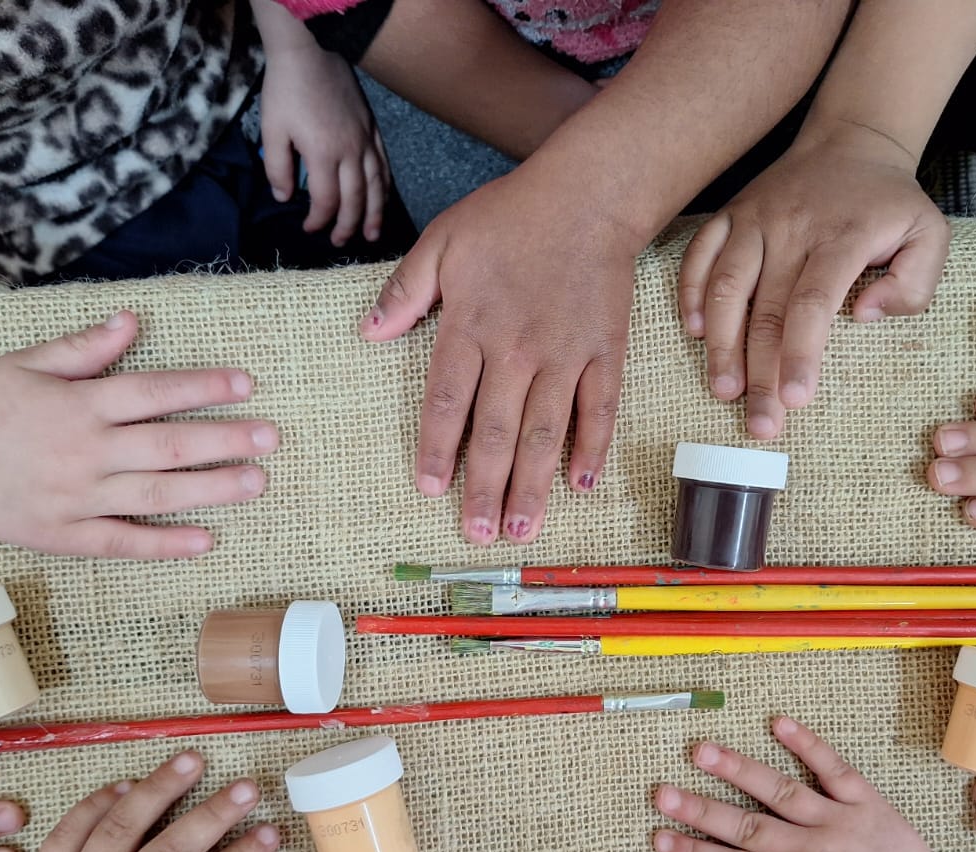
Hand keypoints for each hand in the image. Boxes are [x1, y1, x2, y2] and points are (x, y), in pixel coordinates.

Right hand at [0, 312, 277, 558]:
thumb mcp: (26, 364)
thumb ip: (85, 349)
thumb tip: (134, 321)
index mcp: (77, 405)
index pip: (154, 393)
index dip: (202, 388)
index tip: (246, 385)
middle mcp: (83, 452)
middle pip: (168, 446)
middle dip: (225, 441)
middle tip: (270, 438)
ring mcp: (75, 497)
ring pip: (156, 494)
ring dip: (212, 490)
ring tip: (257, 482)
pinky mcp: (63, 534)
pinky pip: (123, 541)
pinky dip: (165, 543)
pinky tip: (205, 540)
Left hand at [259, 43, 389, 244]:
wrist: (310, 50)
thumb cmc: (286, 89)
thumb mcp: (272, 130)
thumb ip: (277, 167)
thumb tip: (285, 197)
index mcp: (323, 154)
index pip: (326, 201)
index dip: (318, 220)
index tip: (309, 228)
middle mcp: (350, 152)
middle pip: (355, 200)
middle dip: (348, 226)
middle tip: (340, 242)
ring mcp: (365, 140)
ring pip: (376, 186)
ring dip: (375, 214)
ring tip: (372, 235)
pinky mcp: (372, 128)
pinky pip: (384, 164)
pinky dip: (385, 186)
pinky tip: (383, 198)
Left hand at [361, 169, 638, 544]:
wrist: (588, 194)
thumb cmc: (510, 216)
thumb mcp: (442, 240)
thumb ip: (405, 290)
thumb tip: (369, 332)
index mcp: (471, 325)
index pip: (448, 401)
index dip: (439, 449)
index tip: (431, 489)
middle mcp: (518, 348)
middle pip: (498, 430)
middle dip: (487, 487)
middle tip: (479, 532)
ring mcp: (566, 353)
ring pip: (547, 430)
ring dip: (535, 484)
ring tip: (524, 528)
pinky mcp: (606, 351)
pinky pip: (599, 407)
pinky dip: (593, 446)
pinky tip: (582, 483)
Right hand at [652, 716, 973, 851]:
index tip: (659, 836)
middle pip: (746, 828)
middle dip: (699, 810)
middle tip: (663, 792)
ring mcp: (841, 824)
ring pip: (780, 792)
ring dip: (739, 769)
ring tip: (703, 751)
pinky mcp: (868, 803)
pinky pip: (834, 769)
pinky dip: (808, 744)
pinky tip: (779, 723)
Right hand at [678, 124, 949, 437]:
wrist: (851, 142)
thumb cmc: (890, 204)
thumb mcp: (929, 235)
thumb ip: (913, 283)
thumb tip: (862, 315)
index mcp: (841, 235)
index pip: (812, 302)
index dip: (799, 354)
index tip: (794, 399)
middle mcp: (790, 227)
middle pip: (766, 310)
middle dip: (759, 373)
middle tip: (760, 425)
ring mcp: (754, 220)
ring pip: (725, 287)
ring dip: (720, 344)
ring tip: (724, 390)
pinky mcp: (730, 215)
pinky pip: (699, 256)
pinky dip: (690, 294)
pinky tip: (694, 334)